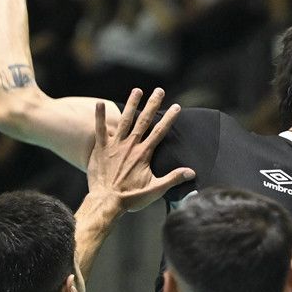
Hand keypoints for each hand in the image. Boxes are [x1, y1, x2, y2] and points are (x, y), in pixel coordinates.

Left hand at [86, 87, 194, 211]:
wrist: (106, 201)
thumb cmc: (131, 198)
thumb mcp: (155, 190)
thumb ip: (173, 178)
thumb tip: (192, 172)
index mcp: (144, 154)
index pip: (160, 132)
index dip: (169, 118)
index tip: (176, 107)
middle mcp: (130, 145)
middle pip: (144, 121)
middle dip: (153, 104)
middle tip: (159, 90)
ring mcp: (115, 146)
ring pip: (124, 120)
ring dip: (131, 104)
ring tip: (137, 90)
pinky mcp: (101, 149)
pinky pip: (100, 129)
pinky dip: (99, 117)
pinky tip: (99, 103)